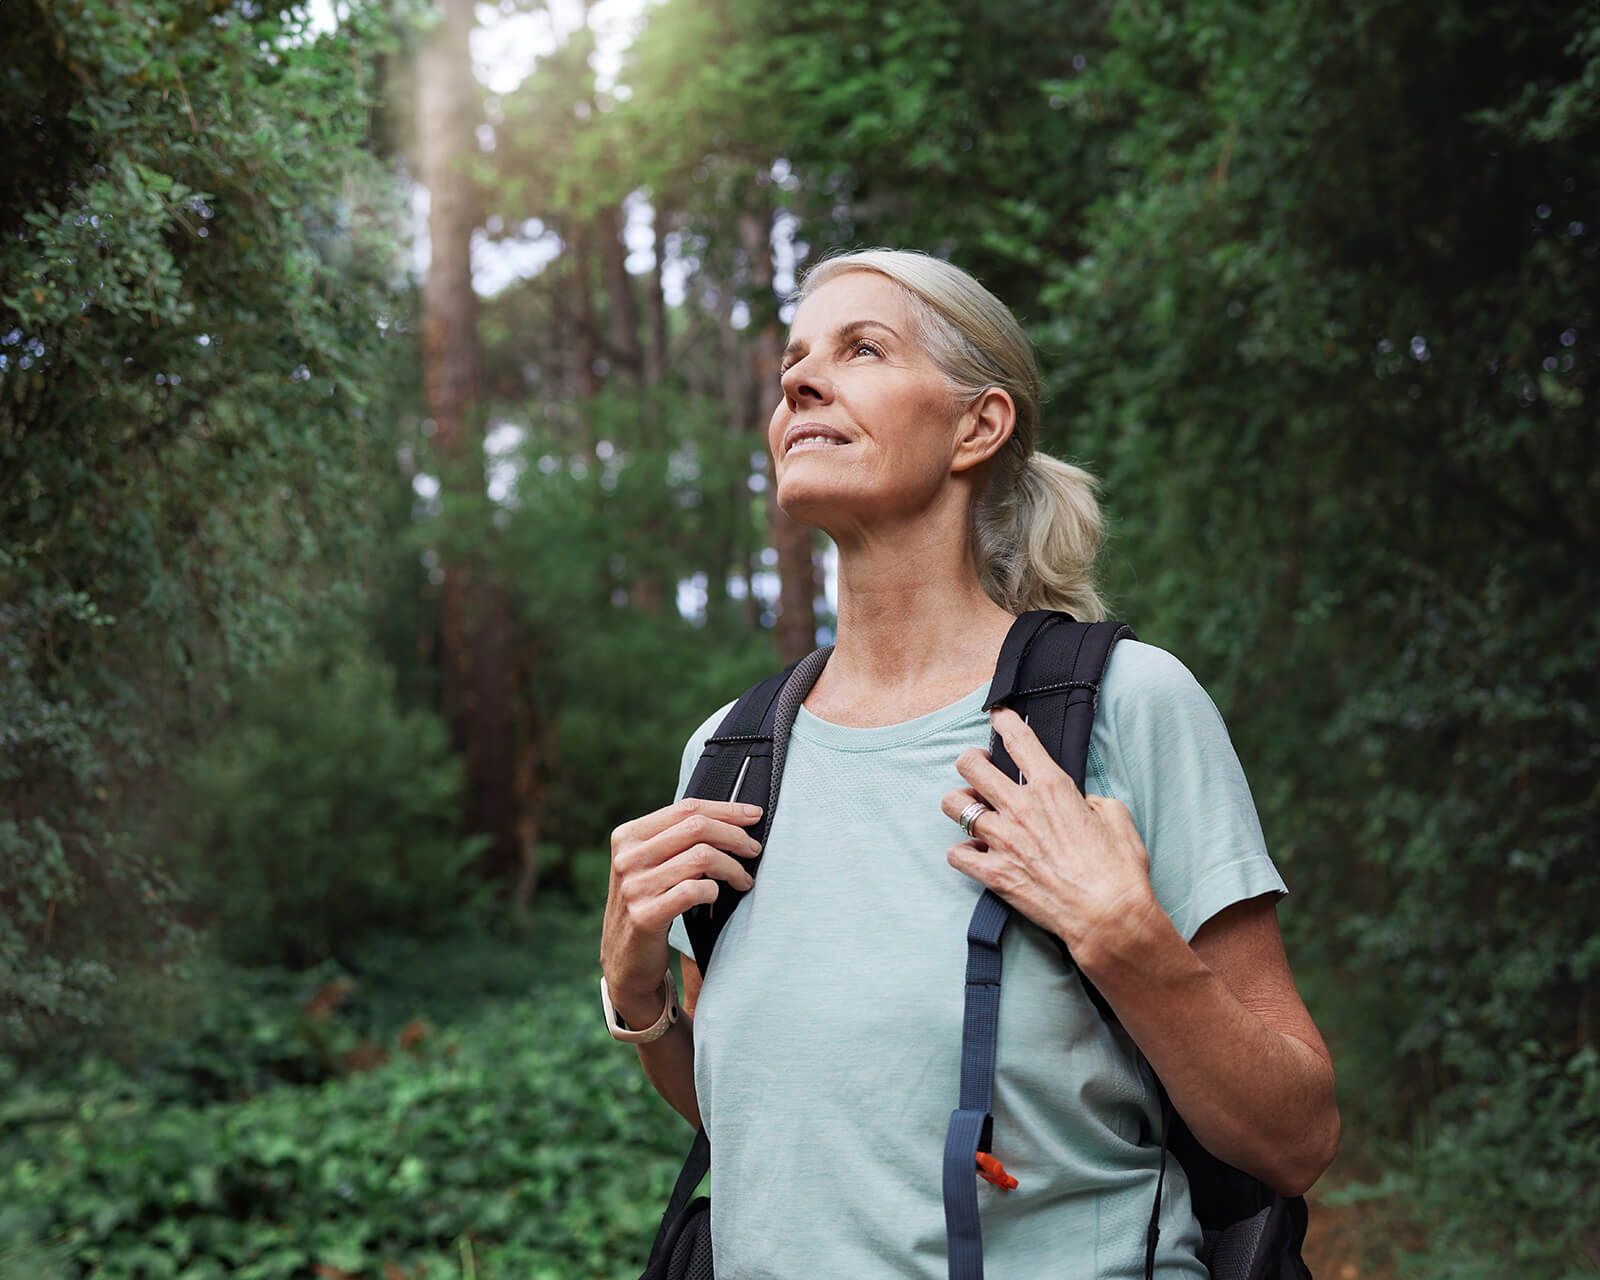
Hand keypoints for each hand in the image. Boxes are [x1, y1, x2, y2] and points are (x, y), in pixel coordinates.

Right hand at [601, 798, 762, 1023]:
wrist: (625, 960)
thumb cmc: (650, 904)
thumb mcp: (650, 865)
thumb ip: (676, 839)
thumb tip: (732, 816)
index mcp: (628, 836)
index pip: (686, 808)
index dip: (726, 809)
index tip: (754, 815)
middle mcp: (627, 858)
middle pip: (696, 827)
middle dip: (734, 836)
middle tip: (753, 850)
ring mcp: (634, 887)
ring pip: (701, 857)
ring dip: (733, 867)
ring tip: (744, 879)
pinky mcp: (645, 916)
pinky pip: (695, 890)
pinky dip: (715, 890)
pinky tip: (718, 896)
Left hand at [939, 707, 1159, 962]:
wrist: (1109, 917)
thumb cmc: (1119, 870)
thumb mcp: (1116, 817)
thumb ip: (1090, 800)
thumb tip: (1078, 802)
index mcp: (1053, 787)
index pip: (1018, 739)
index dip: (1003, 721)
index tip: (998, 716)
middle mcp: (1021, 807)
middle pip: (970, 765)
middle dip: (971, 761)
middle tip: (979, 768)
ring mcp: (1002, 839)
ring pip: (954, 805)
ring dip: (961, 805)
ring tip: (973, 811)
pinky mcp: (993, 873)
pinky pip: (956, 853)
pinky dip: (963, 852)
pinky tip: (975, 853)